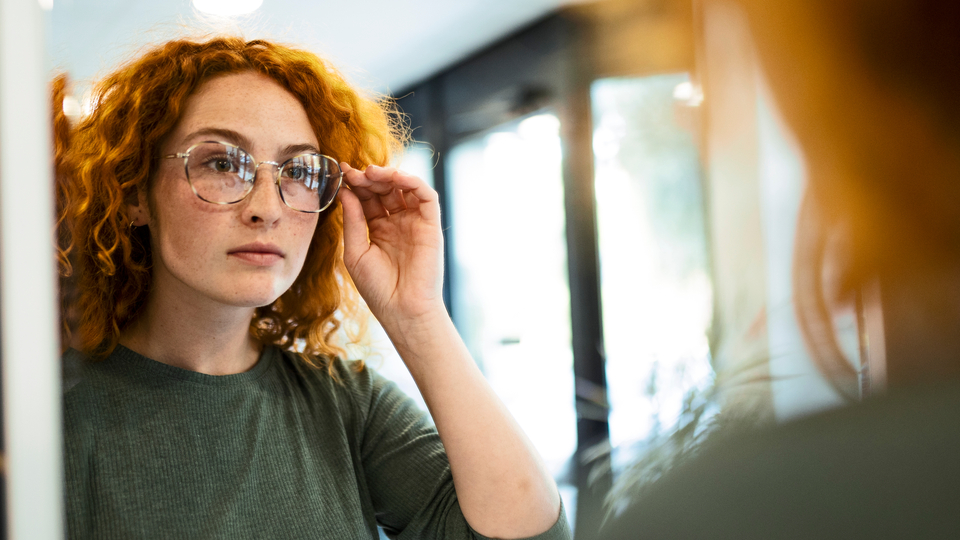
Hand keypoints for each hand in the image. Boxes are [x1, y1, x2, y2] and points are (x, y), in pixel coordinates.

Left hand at [338, 164, 444, 327]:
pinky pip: (426, 196)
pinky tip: (395, 177)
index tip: (342, 172)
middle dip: (369, 177)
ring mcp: (415, 222)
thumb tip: (346, 192)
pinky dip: (412, 181)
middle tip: (354, 172)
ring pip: (405, 188)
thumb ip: (353, 221)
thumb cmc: (378, 288)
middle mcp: (398, 222)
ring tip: (371, 172)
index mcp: (379, 229)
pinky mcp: (431, 225)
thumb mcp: (356, 252)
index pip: (368, 198)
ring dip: (389, 175)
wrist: (402, 310)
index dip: (356, 184)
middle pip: (385, 189)